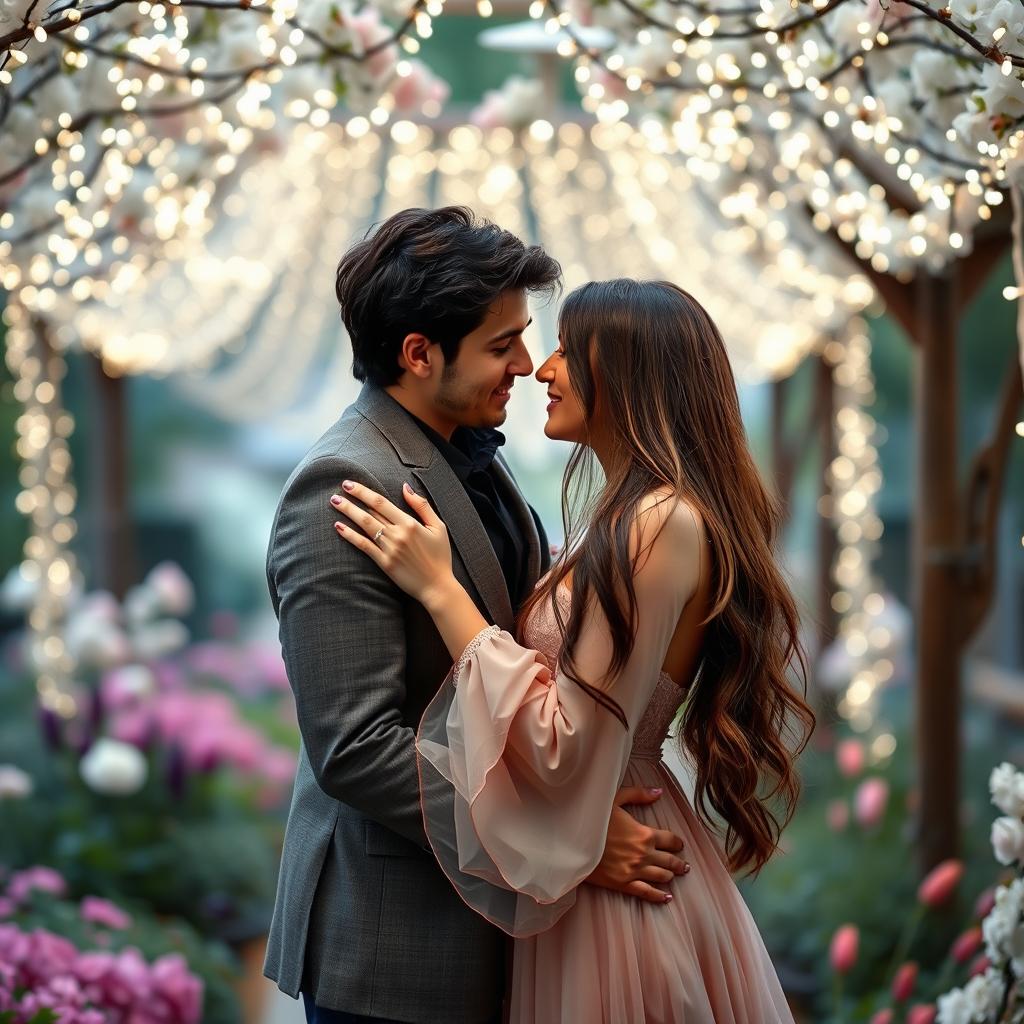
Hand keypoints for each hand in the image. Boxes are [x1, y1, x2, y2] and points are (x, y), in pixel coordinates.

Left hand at [331, 480, 454, 603]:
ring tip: (335, 502)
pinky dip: (350, 535)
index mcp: (410, 523)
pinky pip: (364, 546)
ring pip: (364, 526)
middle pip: (370, 512)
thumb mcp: (438, 527)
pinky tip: (339, 527)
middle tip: (339, 489)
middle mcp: (397, 534)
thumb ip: (422, 505)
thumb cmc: (440, 556)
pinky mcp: (384, 563)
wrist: (437, 586)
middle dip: (352, 499)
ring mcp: (389, 549)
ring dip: (348, 512)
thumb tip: (405, 487)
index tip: (350, 484)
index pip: (381, 503)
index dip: (364, 492)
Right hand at [585, 787, 689, 903]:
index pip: (670, 840)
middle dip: (679, 863)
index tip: (679, 845)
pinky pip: (646, 892)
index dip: (677, 843)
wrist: (573, 842)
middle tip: (684, 866)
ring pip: (661, 877)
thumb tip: (658, 792)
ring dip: (670, 876)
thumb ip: (638, 794)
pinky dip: (659, 896)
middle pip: (669, 861)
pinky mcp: (623, 884)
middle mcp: (644, 854)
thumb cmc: (593, 819)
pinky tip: (666, 897)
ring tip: (675, 875)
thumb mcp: (614, 800)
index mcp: (644, 834)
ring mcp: (634, 871)